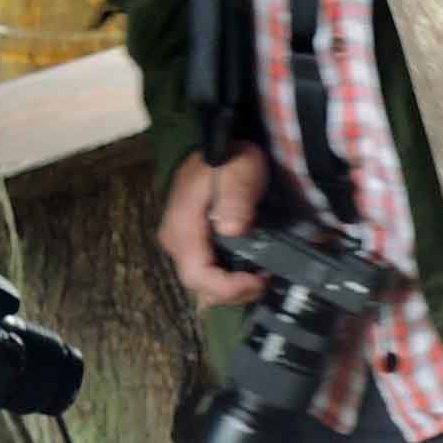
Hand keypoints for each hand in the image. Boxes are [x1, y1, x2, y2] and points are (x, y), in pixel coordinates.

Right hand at [159, 150, 271, 306]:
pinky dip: (230, 278)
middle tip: (266, 278)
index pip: (198, 276)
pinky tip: (249, 270)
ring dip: (234, 287)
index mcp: (182, 228)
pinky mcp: (193, 247)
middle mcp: (176, 243)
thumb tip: (232, 229)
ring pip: (205, 285)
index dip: (229, 288)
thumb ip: (235, 198)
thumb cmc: (228, 160)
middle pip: (201, 287)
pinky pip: (208, 274)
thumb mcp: (239, 171)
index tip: (259, 280)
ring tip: (261, 273)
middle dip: (235, 291)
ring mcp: (183, 247)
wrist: (220, 151)